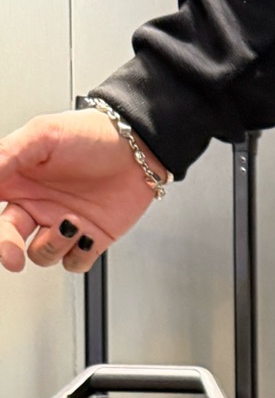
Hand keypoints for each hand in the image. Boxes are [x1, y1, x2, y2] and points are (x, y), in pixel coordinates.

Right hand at [0, 108, 165, 274]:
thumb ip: (8, 154)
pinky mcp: (89, 239)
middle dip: (6, 249)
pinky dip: (79, 255)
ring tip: (73, 222)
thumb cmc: (92, 134)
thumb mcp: (44, 135)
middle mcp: (36, 205)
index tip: (1, 222)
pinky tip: (89, 235)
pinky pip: (74, 262)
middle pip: (8, 237)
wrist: (138, 149)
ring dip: (53, 244)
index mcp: (17, 181)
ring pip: (41, 253)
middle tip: (12, 255)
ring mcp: (62, 224)